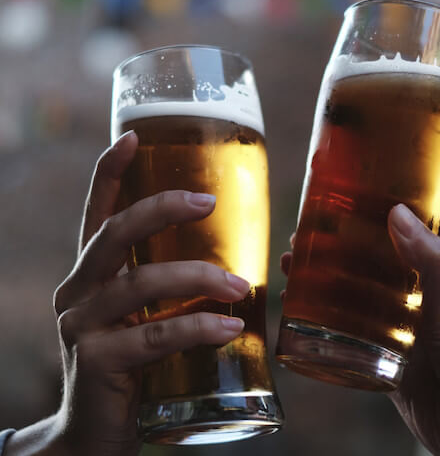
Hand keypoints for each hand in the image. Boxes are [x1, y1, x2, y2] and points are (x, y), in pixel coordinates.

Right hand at [6, 131, 249, 455]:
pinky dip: (195, 327)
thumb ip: (165, 290)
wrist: (93, 431)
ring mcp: (81, 327)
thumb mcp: (140, 318)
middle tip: (208, 201)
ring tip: (240, 285)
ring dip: (196, 278)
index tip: (132, 136)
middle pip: (114, 235)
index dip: (109, 173)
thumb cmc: (130, 365)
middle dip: (161, 209)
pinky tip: (229, 328)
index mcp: (90, 275)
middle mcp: (77, 292)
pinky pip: (153, 337)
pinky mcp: (96, 363)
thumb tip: (231, 264)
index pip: (96, 214)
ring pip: (140, 285)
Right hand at [280, 204, 439, 454]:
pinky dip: (324, 325)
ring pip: (351, 301)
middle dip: (331, 255)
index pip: (395, 241)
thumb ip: (430, 262)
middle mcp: (413, 302)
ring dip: (321, 286)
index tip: (331, 212)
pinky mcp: (382, 360)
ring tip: (290, 274)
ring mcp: (395, 331)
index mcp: (434, 280)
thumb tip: (398, 212)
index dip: (363, 225)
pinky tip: (300, 317)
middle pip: (365, 269)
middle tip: (298, 243)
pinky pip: (347, 337)